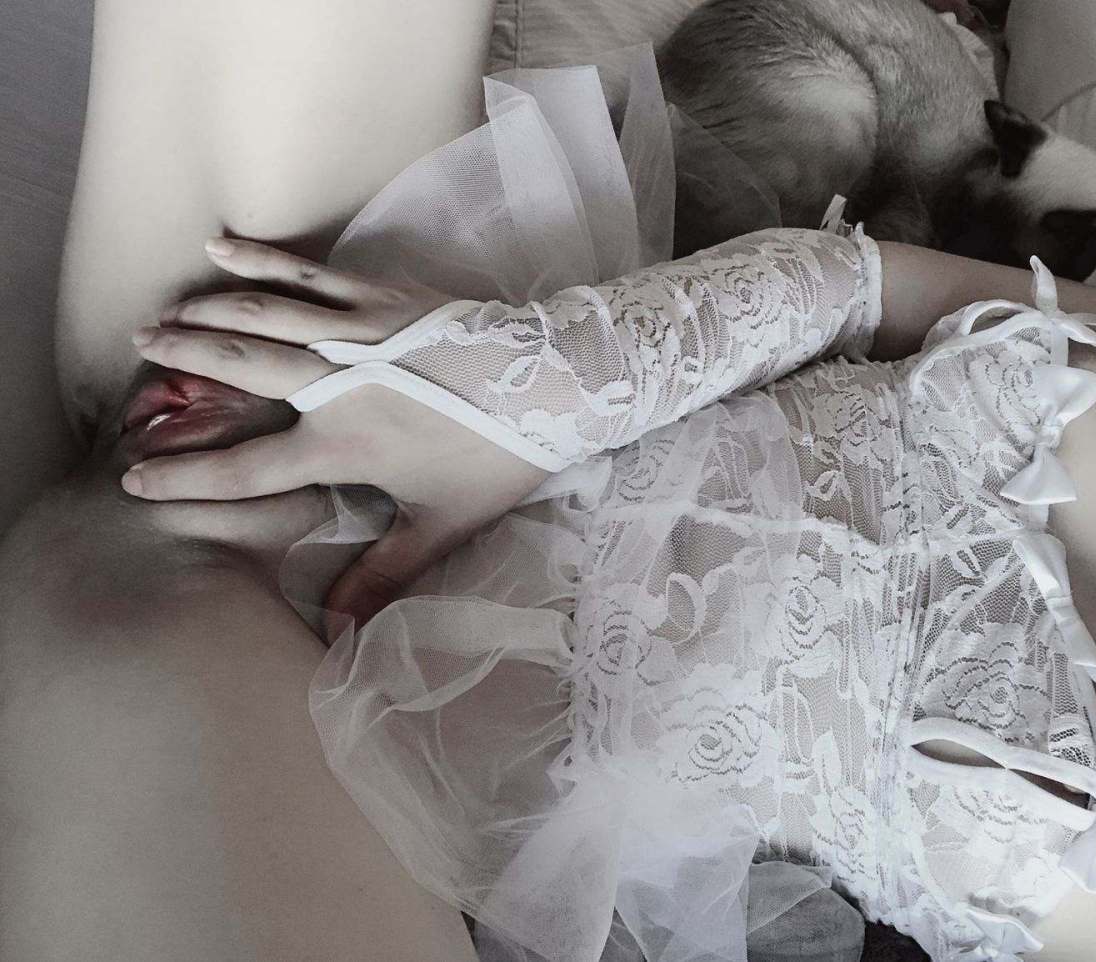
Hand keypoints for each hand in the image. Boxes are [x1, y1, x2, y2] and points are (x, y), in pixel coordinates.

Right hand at [124, 237, 549, 626]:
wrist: (554, 381)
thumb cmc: (500, 454)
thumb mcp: (444, 522)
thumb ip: (386, 573)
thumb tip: (340, 630)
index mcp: (343, 445)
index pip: (247, 470)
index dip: (187, 480)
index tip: (136, 482)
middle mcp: (334, 383)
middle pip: (237, 370)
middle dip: (182, 362)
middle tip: (139, 354)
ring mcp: (354, 331)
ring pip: (259, 315)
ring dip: (204, 313)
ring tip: (161, 314)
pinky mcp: (379, 295)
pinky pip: (307, 271)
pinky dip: (261, 257)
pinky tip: (221, 244)